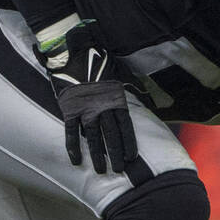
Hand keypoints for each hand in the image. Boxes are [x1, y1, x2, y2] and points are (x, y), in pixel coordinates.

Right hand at [35, 20, 136, 173]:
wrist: (74, 49)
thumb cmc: (100, 61)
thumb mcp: (122, 73)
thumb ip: (134, 89)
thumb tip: (151, 100)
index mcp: (115, 98)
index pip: (125, 125)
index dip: (128, 142)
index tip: (132, 157)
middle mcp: (101, 106)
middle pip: (110, 134)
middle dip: (115, 153)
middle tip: (120, 170)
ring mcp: (84, 108)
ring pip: (92, 136)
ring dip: (97, 154)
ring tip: (101, 170)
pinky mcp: (68, 108)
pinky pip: (70, 131)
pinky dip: (73, 146)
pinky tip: (76, 160)